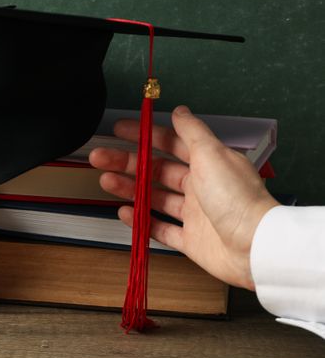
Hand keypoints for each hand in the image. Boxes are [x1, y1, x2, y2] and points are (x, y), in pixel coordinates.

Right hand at [89, 105, 278, 289]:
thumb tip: (180, 111)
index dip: (144, 136)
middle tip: (102, 157)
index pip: (170, 144)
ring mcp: (195, 215)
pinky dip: (141, 221)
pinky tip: (125, 212)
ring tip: (106, 182)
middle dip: (127, 162)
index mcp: (208, 164)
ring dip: (129, 188)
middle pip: (156, 171)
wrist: (254, 246)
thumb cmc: (238, 199)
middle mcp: (201, 187)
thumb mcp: (211, 154)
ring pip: (155, 197)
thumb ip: (192, 131)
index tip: (121, 130)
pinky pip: (160, 228)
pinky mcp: (191, 240)